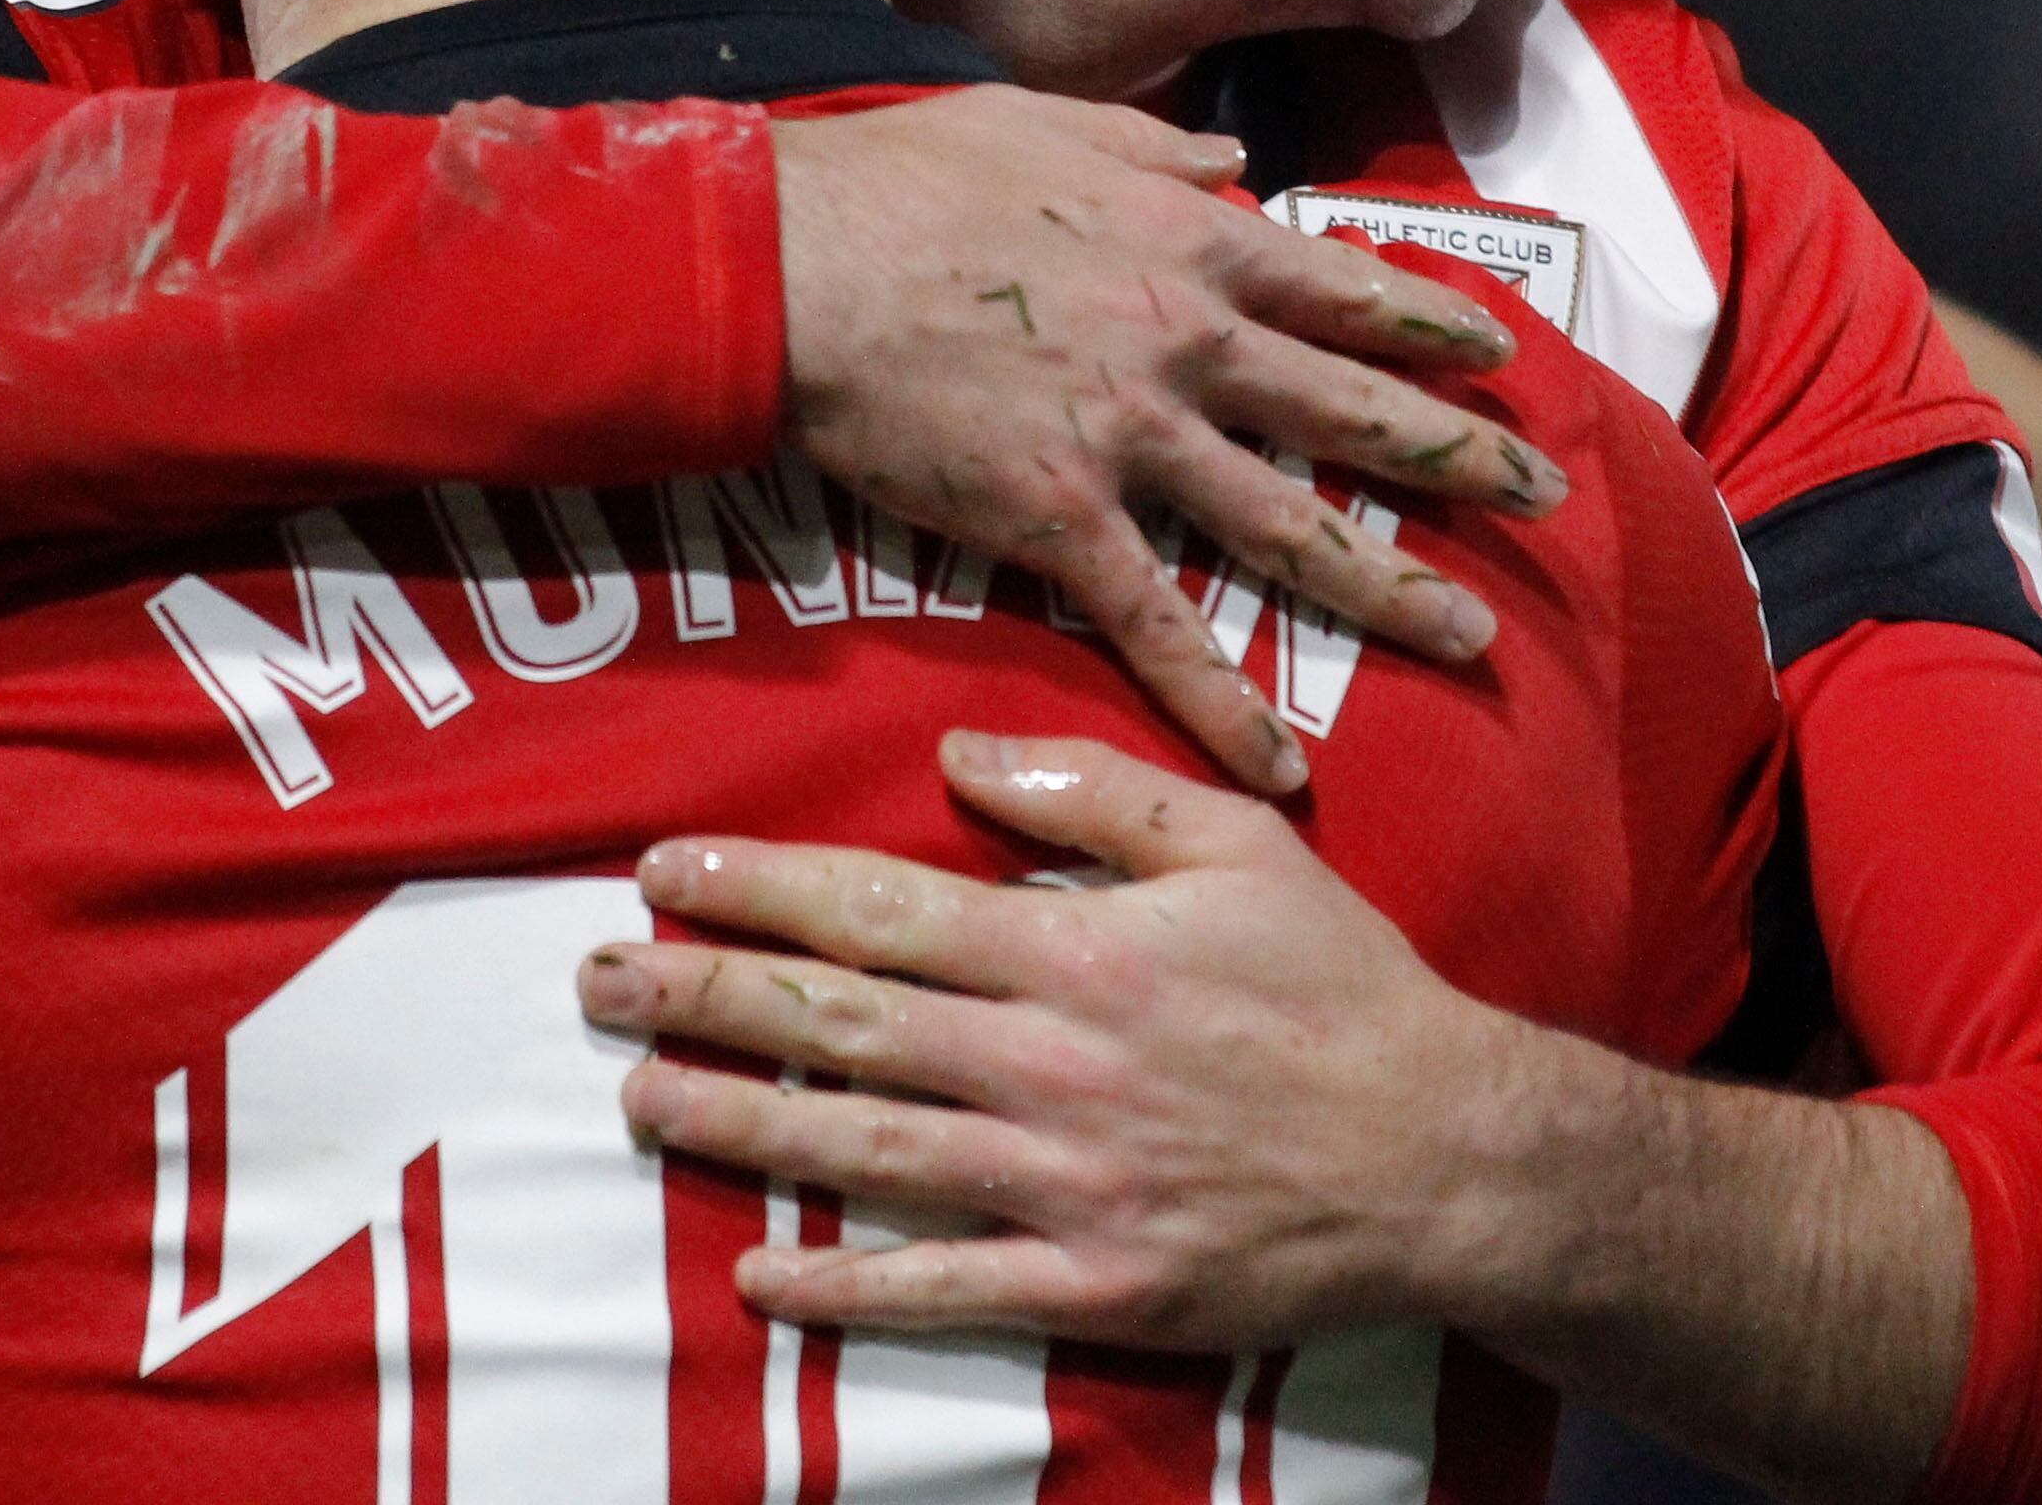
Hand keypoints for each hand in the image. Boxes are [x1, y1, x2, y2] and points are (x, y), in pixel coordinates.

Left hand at [586, 730, 1547, 1349]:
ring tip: (639, 1101)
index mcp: (1079, 946)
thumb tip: (963, 752)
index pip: (882, 907)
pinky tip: (759, 1277)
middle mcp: (1052, 1061)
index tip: (663, 871)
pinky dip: (845, 1288)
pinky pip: (942, 1288)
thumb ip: (1097, 790)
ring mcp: (1066, 1181)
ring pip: (868, 1150)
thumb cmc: (1341, 988)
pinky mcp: (1092, 1283)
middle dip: (709, 997)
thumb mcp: (1239, 844)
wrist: (1446, 1155)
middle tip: (595, 981)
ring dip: (742, 1126)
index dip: (760, 887)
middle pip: (846, 1024)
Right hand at [771, 93, 1560, 793]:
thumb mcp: (1051, 118)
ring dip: (1391, 587)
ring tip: (1474, 633)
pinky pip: (1162, 629)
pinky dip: (1226, 701)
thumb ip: (1160, 144)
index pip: (1345, 291)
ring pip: (1292, 528)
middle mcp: (1190, 344)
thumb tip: (1236, 159)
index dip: (1429, 323)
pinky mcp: (1062, 522)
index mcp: (1191, 243)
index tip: (1498, 349)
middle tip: (1543, 492)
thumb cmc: (907, 176)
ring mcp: (1134, 440)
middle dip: (1461, 455)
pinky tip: (1284, 762)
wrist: (796, 263)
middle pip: (1354, 412)